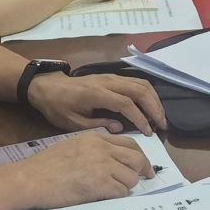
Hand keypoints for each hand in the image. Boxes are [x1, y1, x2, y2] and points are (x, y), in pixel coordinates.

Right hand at [9, 129, 150, 207]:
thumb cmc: (46, 166)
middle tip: (143, 180)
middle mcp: (103, 149)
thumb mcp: (73, 146)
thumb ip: (93, 149)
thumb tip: (111, 160)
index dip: (139, 155)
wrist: (31, 179)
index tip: (142, 166)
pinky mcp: (100, 184)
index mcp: (96, 138)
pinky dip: (118, 197)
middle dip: (142, 171)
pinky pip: (121, 191)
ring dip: (127, 186)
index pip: (130, 143)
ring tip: (115, 192)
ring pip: (132, 177)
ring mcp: (102, 166)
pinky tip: (108, 198)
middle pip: (137, 159)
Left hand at [29, 71, 167, 133]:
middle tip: (162, 126)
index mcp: (96, 94)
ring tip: (159, 117)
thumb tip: (120, 127)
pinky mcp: (112, 77)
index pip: (126, 103)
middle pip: (139, 89)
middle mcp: (107, 81)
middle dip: (154, 108)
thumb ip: (97, 125)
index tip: (148, 132)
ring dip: (153, 99)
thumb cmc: (58, 107)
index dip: (140, 118)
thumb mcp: (72, 123)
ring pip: (141, 83)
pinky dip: (147, 93)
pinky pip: (136, 81)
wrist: (48, 87)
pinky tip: (150, 106)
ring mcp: (111, 77)